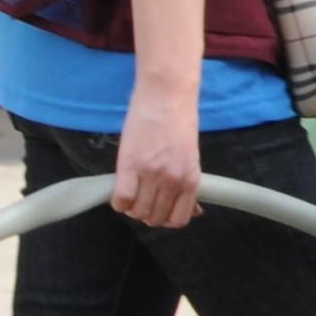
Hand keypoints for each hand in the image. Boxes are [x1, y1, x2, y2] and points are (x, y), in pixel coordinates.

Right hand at [113, 95, 203, 229]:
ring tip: (131, 193)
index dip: (165, 219)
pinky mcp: (130, 165)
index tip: (158, 210)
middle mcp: (173, 181)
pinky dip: (119, 202)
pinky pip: (121, 199)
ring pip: (138, 211)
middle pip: (155, 218)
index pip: (178, 219)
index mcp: (190, 180)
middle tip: (141, 199)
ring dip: (132, 208)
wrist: (166, 96)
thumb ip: (190, 186)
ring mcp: (151, 174)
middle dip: (146, 214)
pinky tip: (120, 191)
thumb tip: (197, 211)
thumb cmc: (179, 124)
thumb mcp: (191, 158)